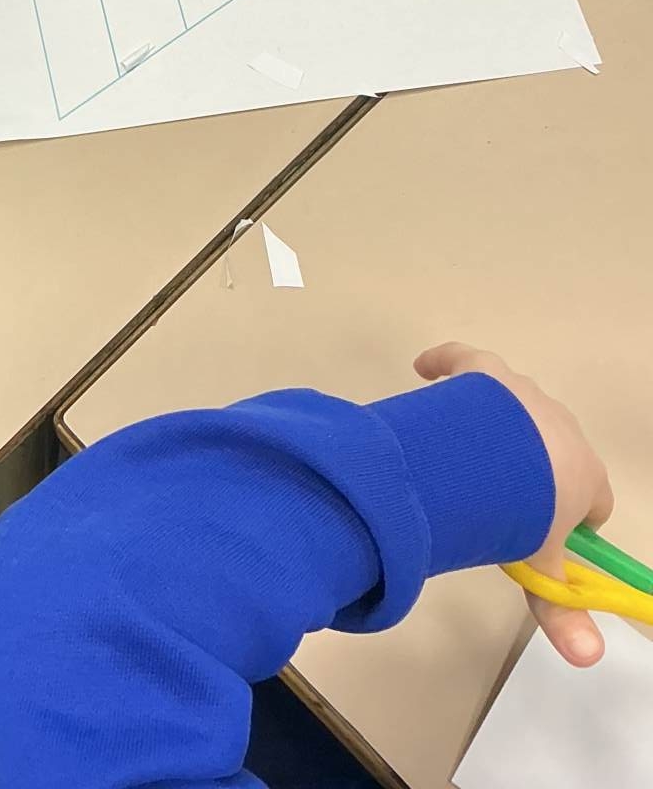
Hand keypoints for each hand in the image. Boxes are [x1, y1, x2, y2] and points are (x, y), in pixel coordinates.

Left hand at [415, 342, 613, 666]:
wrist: (497, 459)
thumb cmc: (525, 513)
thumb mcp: (541, 565)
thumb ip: (560, 610)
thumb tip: (588, 659)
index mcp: (585, 474)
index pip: (594, 498)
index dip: (575, 519)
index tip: (547, 534)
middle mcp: (561, 427)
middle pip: (555, 453)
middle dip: (534, 476)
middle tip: (501, 503)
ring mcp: (522, 397)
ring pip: (517, 411)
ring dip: (502, 431)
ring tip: (472, 459)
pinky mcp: (485, 374)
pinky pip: (464, 360)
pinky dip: (445, 362)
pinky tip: (423, 369)